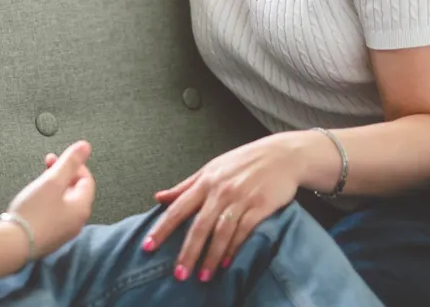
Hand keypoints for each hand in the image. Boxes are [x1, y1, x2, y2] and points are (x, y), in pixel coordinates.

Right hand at [7, 141, 95, 255]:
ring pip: (64, 203)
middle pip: (75, 191)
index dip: (74, 165)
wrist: (13, 244)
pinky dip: (47, 202)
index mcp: (82, 208)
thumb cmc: (34, 211)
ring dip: (54, 187)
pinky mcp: (49, 238)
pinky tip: (34, 200)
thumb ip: (70, 162)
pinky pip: (54, 214)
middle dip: (62, 174)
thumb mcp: (53, 181)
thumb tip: (86, 145)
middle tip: (47, 164)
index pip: (87, 180)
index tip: (57, 158)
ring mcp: (63, 232)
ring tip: (39, 181)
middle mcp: (77, 222)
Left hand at [144, 135, 302, 282]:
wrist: (281, 155)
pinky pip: (244, 231)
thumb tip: (159, 197)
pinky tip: (227, 263)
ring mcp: (240, 198)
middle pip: (199, 225)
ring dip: (211, 256)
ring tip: (203, 275)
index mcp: (205, 181)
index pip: (178, 208)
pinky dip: (234, 248)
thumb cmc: (243, 162)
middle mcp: (220, 190)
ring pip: (221, 232)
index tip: (148, 246)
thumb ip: (185, 186)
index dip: (162, 228)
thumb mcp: (211, 169)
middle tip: (179, 274)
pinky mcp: (260, 206)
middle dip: (188, 252)